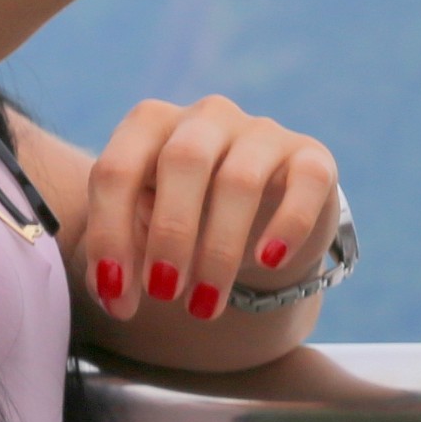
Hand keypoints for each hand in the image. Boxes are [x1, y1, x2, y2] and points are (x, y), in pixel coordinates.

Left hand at [82, 95, 339, 322]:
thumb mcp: (144, 234)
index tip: (112, 292)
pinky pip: (306, 181)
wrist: (259, 226)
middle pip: (182, 161)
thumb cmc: (186, 225)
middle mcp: (204, 117)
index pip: (117, 170)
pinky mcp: (310, 157)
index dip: (110, 233)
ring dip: (218, 249)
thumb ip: (121, 255)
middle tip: (163, 293)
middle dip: (169, 234)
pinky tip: (268, 261)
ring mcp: (260, 132)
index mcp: (150, 125)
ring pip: (239, 180)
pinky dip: (287, 224)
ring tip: (204, 304)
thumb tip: (113, 290)